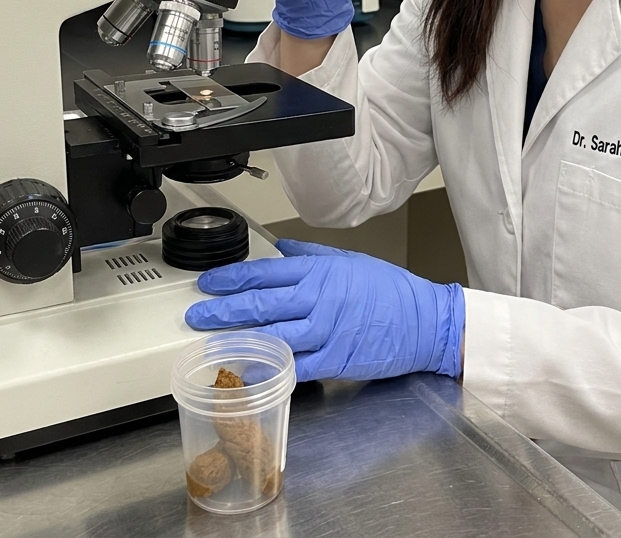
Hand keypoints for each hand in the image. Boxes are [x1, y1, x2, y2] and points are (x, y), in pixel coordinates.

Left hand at [184, 239, 465, 382]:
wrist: (423, 321)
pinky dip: (271, 369)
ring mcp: (326, 332)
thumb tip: (280, 250)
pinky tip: (248, 371)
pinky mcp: (335, 360)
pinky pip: (296, 366)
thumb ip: (312, 256)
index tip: (208, 283)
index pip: (265, 272)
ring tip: (211, 344)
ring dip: (239, 341)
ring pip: (273, 335)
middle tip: (197, 315)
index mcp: (320, 272)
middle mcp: (319, 300)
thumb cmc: (389, 290)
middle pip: (262, 303)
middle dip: (224, 310)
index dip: (232, 278)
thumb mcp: (350, 260)